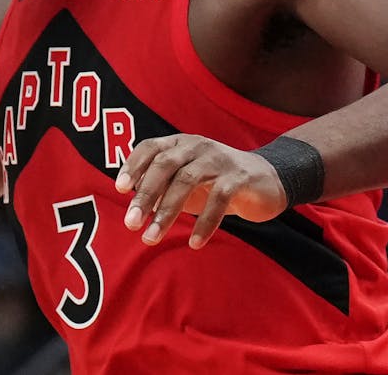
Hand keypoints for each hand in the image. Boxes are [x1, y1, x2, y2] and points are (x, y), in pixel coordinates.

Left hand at [115, 134, 286, 249]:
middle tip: (130, 223)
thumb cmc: (215, 182)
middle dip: (144, 195)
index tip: (120, 189)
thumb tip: (135, 208)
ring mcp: (218, 159)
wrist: (267, 179)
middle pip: (164, 165)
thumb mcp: (186, 182)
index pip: (149, 147)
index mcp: (179, 143)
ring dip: (167, 212)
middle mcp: (196, 145)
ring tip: (151, 237)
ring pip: (187, 181)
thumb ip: (162, 189)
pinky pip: (219, 198)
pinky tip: (194, 243)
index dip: (133, 165)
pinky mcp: (239, 177)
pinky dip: (205, 222)